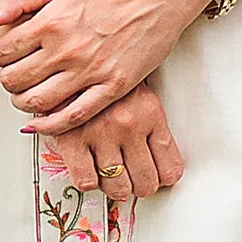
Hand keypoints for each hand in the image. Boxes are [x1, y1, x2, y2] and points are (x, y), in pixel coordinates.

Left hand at [0, 0, 216, 132]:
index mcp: (51, 22)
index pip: (2, 52)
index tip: (4, 56)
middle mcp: (67, 50)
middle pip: (15, 80)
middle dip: (8, 80)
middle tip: (15, 76)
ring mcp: (90, 71)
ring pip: (38, 102)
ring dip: (23, 103)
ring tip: (26, 95)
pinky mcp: (113, 87)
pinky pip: (74, 116)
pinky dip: (51, 125)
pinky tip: (40, 123)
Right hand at [46, 83, 185, 202]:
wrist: (71, 53)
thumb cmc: (104, 73)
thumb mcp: (138, 90)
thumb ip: (149, 121)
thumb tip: (157, 161)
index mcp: (150, 114)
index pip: (170, 168)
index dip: (162, 178)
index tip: (156, 176)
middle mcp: (129, 125)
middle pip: (146, 183)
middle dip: (140, 185)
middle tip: (133, 179)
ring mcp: (101, 134)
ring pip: (118, 187)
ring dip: (116, 187)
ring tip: (112, 178)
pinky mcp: (72, 139)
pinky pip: (87, 180)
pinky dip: (89, 181)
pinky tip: (90, 169)